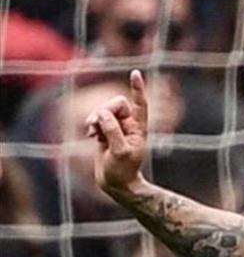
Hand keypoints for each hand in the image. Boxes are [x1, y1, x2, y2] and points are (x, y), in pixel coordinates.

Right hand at [86, 69, 148, 195]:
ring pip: (104, 110)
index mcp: (139, 128)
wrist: (115, 183)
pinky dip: (91, 123)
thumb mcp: (120, 151)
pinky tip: (90, 134)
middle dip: (105, 110)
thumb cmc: (122, 170)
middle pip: (116, 103)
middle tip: (96, 123)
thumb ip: (112, 131)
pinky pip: (96, 119)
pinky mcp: (105, 132)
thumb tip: (103, 113)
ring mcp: (116, 127)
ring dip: (95, 118)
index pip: (140, 104)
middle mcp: (129, 125)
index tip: (135, 73)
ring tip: (92, 132)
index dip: (137, 89)